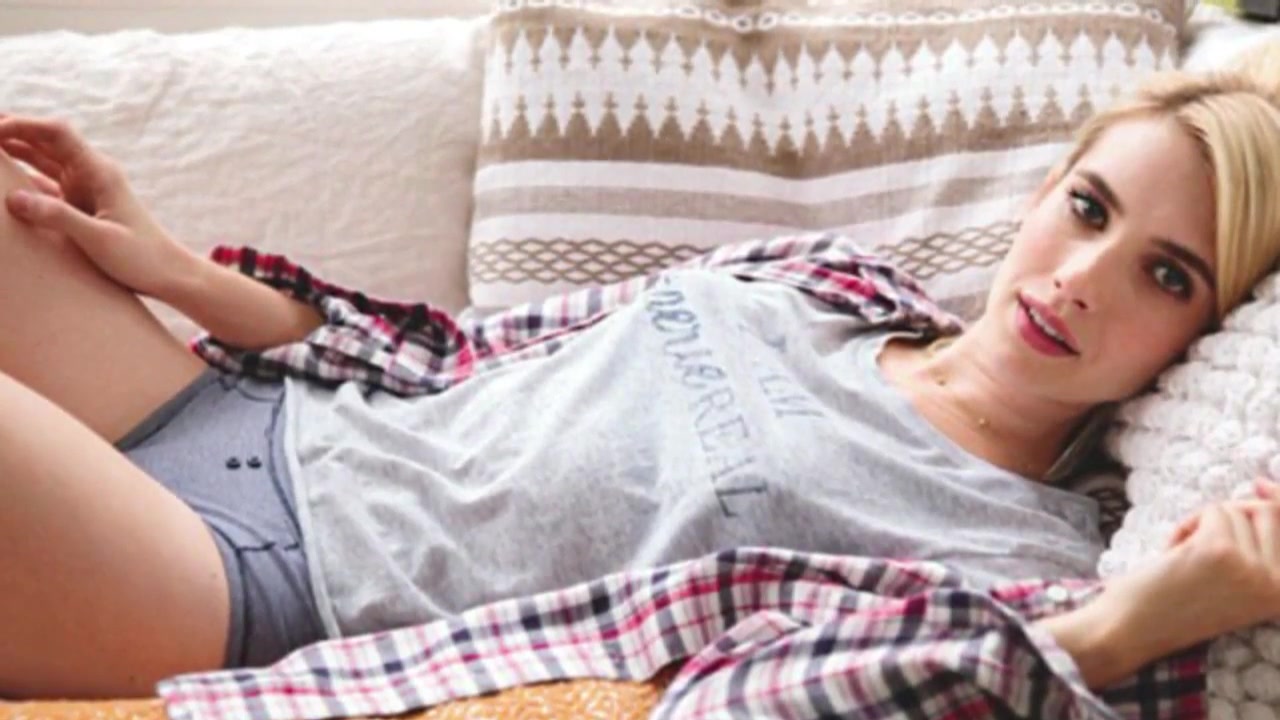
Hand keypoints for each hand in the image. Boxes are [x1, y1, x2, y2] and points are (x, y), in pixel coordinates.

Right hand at [0, 114, 196, 298]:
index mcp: (99, 172)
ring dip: (14, 150)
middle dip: (12, 130)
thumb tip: (12, 198)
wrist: (169, 274)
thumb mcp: (99, 239)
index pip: (57, 133)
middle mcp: (91, 173)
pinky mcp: (80, 206)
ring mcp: (84, 188)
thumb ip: (58, 217)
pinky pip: (45, 185)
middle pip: (45, 140)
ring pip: (42, 160)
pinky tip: (3, 182)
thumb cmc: (142, 257)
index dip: (23, 125)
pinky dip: (23, 179)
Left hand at [1089, 478, 1279, 666]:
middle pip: (1266, 513)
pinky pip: (1211, 511)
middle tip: (1197, 540)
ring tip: (1183, 556)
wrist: (1133, 628)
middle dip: (1229, 515)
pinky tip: (1173, 552)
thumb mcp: (1234, 580)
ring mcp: (1251, 568)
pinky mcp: (1220, 551)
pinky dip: (1186, 525)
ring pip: (1233, 511)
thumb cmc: (1176, 602)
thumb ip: (1257, 547)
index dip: (1278, 500)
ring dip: (1201, 524)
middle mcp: (1278, 584)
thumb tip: (1266, 488)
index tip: (1262, 484)